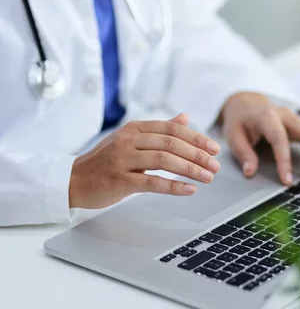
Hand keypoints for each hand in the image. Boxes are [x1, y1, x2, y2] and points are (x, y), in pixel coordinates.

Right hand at [69, 114, 220, 208]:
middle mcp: (128, 140)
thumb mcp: (131, 140)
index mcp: (134, 128)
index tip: (214, 148)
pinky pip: (152, 182)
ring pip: (164, 160)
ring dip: (190, 169)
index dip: (196, 138)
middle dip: (197, 154)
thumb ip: (158, 130)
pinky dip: (173, 186)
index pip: (172, 129)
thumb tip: (184, 118)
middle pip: (171, 143)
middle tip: (216, 166)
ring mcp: (123, 160)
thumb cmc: (105, 161)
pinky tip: (189, 190)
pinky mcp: (119, 180)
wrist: (74, 180)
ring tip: (208, 178)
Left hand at [221, 93, 299, 184]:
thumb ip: (243, 153)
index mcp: (268, 116)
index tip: (287, 181)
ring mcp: (298, 119)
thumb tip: (250, 172)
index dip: (284, 161)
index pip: (279, 139)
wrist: (247, 103)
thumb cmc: (240, 121)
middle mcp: (287, 116)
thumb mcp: (233, 135)